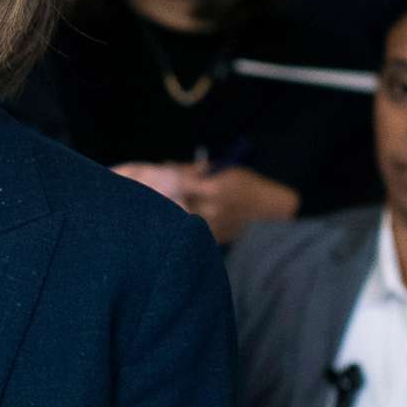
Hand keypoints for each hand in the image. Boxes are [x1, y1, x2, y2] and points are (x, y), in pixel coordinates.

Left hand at [111, 161, 298, 243]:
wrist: (273, 213)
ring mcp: (212, 227)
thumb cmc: (248, 185)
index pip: (178, 183)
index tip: (143, 177)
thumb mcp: (225, 171)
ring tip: (146, 212)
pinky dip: (178, 228)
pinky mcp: (213, 239)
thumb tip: (163, 168)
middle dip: (157, 200)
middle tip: (134, 197)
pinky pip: (188, 233)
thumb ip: (195, 172)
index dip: (160, 179)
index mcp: (215, 188)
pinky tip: (166, 226)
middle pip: (173, 205)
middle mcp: (212, 209)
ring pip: (178, 222)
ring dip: (164, 216)